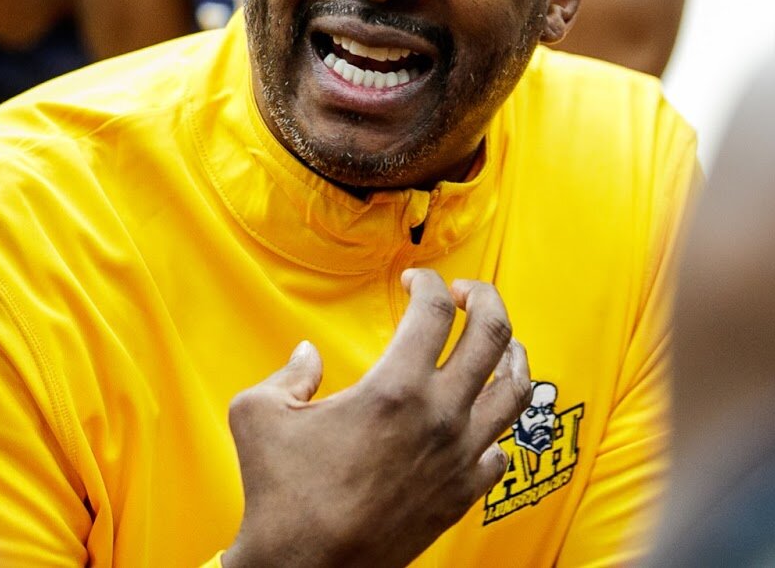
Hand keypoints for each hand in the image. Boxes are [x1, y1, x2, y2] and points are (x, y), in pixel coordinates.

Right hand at [224, 270, 531, 567]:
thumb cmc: (281, 495)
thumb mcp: (259, 415)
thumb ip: (287, 374)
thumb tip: (307, 357)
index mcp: (396, 388)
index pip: (434, 308)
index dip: (428, 280)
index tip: (415, 279)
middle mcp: (440, 416)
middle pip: (492, 333)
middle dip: (485, 298)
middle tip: (467, 292)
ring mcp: (459, 456)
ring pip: (515, 389)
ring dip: (511, 354)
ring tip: (498, 342)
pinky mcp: (463, 494)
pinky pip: (502, 450)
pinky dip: (498, 427)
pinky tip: (481, 419)